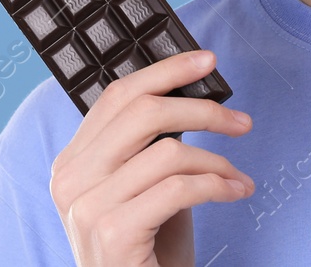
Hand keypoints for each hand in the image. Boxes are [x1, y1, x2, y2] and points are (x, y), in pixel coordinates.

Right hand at [50, 50, 255, 265]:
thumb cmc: (147, 249)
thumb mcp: (144, 187)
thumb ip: (149, 145)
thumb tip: (190, 92)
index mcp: (72, 162)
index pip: (117, 96)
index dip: (165, 71)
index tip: (206, 61)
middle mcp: (69, 180)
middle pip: (143, 113)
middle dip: (202, 111)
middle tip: (241, 123)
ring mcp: (86, 208)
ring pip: (168, 152)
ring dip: (217, 163)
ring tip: (238, 179)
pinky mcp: (112, 233)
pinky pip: (179, 188)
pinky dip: (218, 186)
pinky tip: (236, 192)